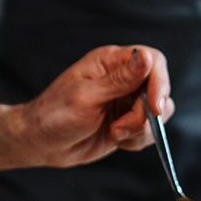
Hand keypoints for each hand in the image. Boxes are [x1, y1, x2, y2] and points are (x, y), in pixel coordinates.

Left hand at [17, 45, 173, 166]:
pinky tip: (116, 140)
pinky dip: (137, 139)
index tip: (154, 107)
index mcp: (110, 62)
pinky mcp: (127, 121)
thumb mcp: (86, 97)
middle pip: (159, 89)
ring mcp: (126, 101)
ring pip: (158, 113)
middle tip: (123, 128)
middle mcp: (122, 78)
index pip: (152, 60)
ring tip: (114, 134)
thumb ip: (119, 80)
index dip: (159, 82)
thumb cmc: (55, 115)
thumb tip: (146, 57)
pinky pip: (149, 130)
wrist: (41, 143)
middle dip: (147, 114)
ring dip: (140, 129)